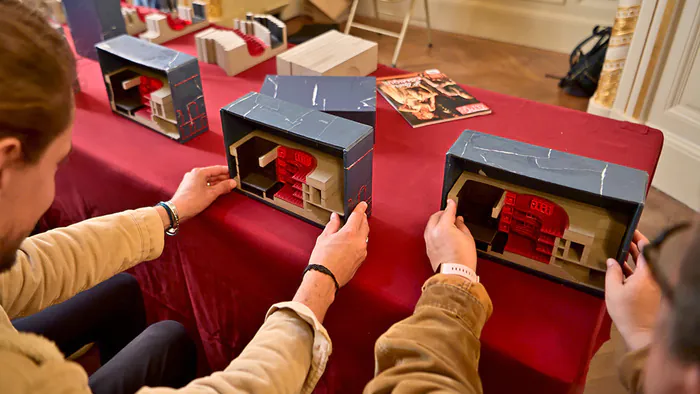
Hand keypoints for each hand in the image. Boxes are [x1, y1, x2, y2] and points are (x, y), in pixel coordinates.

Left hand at [170, 165, 236, 221]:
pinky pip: (202, 183)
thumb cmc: (191, 202)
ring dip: (217, 183)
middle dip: (223, 178)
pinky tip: (215, 191)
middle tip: (232, 182)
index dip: (227, 171)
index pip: (217, 169)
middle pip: (212, 174)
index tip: (234, 173)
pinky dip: (210, 186)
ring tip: (226, 187)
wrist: (177, 210)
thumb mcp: (211, 194)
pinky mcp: (189, 186)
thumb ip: (223, 187)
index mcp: (199, 172)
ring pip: (207, 179)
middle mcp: (194, 174)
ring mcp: (191, 180)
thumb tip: (232, 183)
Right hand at [294, 202, 369, 321]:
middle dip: (362, 218)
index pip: (358, 216)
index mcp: (350, 233)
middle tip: (358, 215)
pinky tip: (351, 242)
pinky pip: (363, 246)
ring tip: (353, 228)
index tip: (362, 204)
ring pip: (365, 236)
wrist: (325, 278)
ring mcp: (362, 252)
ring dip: (361, 230)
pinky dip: (359, 241)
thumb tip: (335, 218)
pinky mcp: (361, 260)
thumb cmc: (322, 260)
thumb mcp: (324, 238)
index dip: (360, 208)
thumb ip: (332, 225)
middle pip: (365, 225)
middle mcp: (359, 242)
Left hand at [424, 199, 476, 271]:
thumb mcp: (468, 238)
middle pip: (436, 216)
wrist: (455, 274)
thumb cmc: (462, 259)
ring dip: (437, 221)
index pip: (447, 211)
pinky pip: (429, 234)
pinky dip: (435, 230)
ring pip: (430, 225)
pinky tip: (442, 233)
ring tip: (446, 223)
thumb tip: (458, 220)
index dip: (451, 205)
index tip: (451, 201)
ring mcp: (429, 240)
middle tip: (450, 212)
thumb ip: (461, 225)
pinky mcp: (428, 248)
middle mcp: (433, 232)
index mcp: (443, 227)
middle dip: (443, 213)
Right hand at [605, 230, 661, 351]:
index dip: (638, 238)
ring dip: (632, 260)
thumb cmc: (628, 314)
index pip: (645, 249)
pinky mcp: (651, 294)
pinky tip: (621, 271)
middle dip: (634, 247)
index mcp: (645, 274)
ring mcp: (653, 286)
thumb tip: (612, 261)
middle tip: (622, 239)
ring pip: (643, 267)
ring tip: (618, 253)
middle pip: (645, 257)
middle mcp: (652, 277)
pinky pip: (642, 276)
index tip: (630, 230)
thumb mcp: (613, 291)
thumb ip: (612, 273)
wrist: (642, 335)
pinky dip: (633, 271)